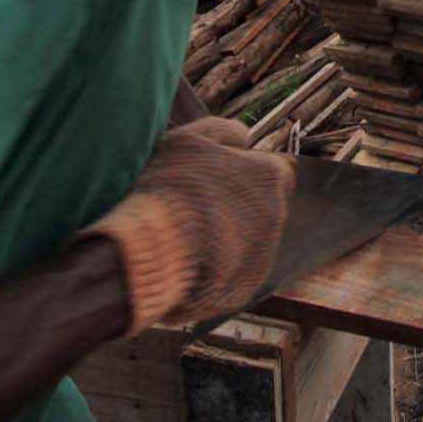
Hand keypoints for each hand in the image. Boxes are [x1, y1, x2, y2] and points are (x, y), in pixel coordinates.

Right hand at [83, 117, 294, 334]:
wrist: (147, 253)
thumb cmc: (165, 190)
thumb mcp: (189, 140)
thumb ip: (224, 132)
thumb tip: (245, 139)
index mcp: (267, 176)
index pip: (275, 171)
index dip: (249, 173)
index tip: (222, 179)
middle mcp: (275, 216)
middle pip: (264, 208)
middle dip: (239, 207)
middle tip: (198, 209)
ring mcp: (262, 256)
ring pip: (250, 242)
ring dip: (226, 238)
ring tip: (184, 239)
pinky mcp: (244, 289)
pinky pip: (234, 274)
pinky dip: (216, 269)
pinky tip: (184, 263)